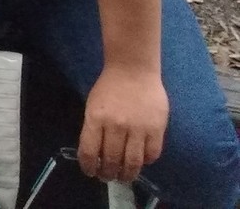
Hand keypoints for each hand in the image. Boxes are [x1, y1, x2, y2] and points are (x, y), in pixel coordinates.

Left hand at [77, 65, 167, 183]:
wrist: (133, 69)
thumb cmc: (109, 87)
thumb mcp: (93, 106)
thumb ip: (94, 129)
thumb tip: (95, 154)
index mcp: (96, 118)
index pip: (89, 152)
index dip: (89, 167)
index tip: (90, 172)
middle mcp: (116, 126)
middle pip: (112, 160)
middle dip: (108, 174)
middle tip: (108, 177)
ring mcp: (138, 128)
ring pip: (133, 162)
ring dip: (127, 174)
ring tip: (124, 176)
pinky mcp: (156, 129)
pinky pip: (152, 154)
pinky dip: (146, 162)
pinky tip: (141, 161)